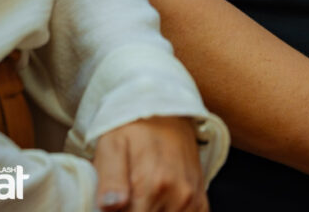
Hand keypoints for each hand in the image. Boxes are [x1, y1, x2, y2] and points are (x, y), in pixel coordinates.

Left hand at [93, 115, 207, 211]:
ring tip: (143, 196)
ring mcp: (191, 197)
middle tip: (129, 195)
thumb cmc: (133, 127)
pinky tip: (161, 203)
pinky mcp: (200, 197)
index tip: (116, 203)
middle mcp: (177, 194)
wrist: (165, 107)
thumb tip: (109, 206)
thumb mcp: (112, 145)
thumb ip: (110, 179)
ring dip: (155, 211)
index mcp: (151, 185)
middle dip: (137, 209)